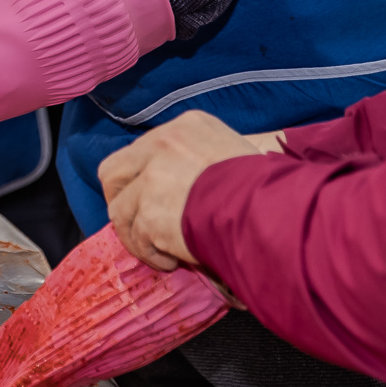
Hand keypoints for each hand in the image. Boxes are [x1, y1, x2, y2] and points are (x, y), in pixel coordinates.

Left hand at [99, 112, 282, 271]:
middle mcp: (163, 144)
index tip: (153, 199)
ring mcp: (152, 178)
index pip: (145, 148)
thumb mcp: (237, 154)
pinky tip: (173, 260)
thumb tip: (187, 189)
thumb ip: (203, 163)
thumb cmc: (268, 190)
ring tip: (162, 250)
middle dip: (121, 200)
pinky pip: (136, 238)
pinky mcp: (150, 212)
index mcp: (188, 126)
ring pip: (119, 209)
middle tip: (138, 224)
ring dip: (136, 235)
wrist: (273, 212)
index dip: (143, 178)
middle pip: (113, 171)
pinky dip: (151, 254)